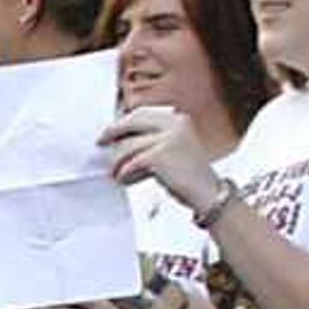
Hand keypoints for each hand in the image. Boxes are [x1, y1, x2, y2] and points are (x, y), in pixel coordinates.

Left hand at [104, 105, 219, 213]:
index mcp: (178, 119)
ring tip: (118, 173)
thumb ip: (153, 138)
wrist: (208, 194)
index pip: (142, 114)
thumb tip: (120, 137)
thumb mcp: (174, 147)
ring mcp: (168, 138)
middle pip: (132, 122)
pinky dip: (125, 173)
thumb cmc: (189, 175)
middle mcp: (175, 124)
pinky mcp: (160, 155)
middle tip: (100, 142)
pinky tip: (125, 180)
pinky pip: (131, 162)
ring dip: (118, 162)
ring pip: (128, 145)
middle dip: (112, 132)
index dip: (122, 122)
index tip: (109, 131)